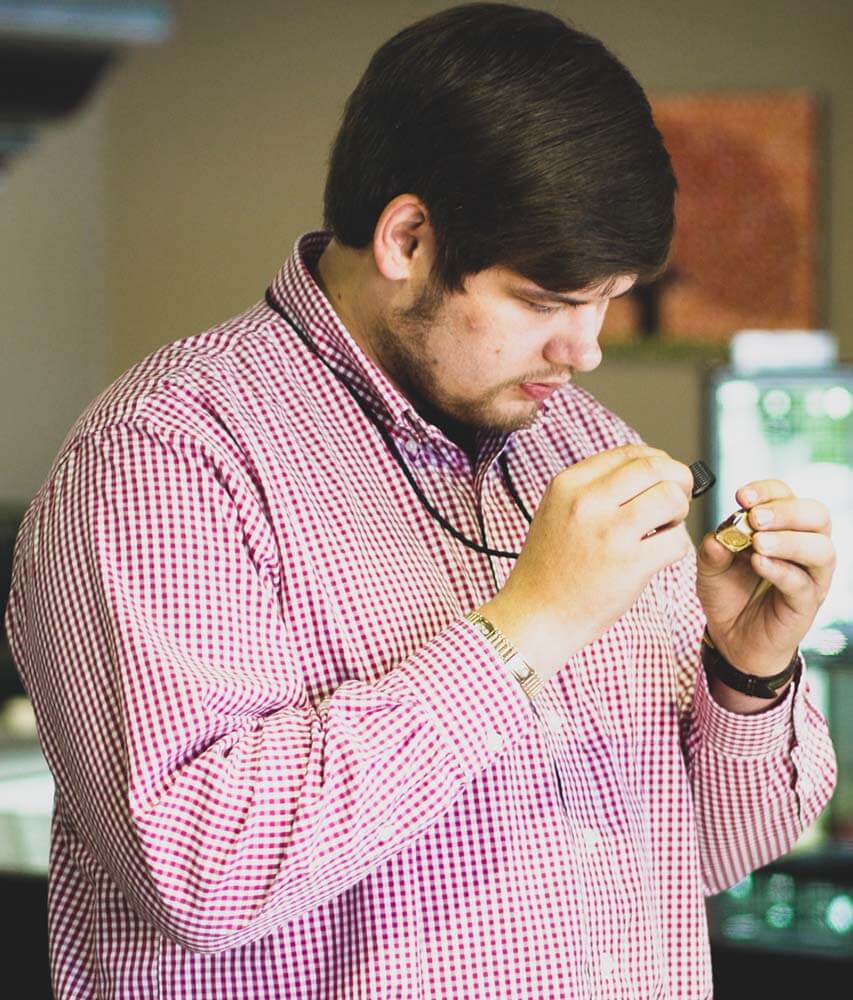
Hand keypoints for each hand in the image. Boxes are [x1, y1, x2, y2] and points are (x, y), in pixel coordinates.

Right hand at [480, 443, 693, 681]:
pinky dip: (676, 547)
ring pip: (672, 498)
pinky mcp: (630, 564)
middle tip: (676, 501)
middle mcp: (587, 501)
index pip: (629, 452)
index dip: (656, 461)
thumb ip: (592, 489)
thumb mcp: (556, 513)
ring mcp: (609, 532)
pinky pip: (677, 540)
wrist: (535, 616)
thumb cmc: (549, 571)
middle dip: (677, 481)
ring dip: (678, 513)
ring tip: (663, 530)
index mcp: (568, 484)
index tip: (662, 476)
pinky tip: (658, 556)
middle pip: (655, 468)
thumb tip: (645, 472)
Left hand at [696, 480, 835, 675]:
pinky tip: (758, 564)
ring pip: (820, 548)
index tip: (741, 497)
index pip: (786, 495)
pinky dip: (781, 570)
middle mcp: (804, 546)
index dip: (767, 491)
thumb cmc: (728, 593)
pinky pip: (802, 583)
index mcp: (783, 527)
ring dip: (788, 540)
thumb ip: (713, 548)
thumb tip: (719, 535)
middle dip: (785, 511)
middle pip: (816, 515)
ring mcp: (810, 575)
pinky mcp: (807, 603)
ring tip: (757, 543)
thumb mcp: (710, 566)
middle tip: (754, 518)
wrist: (731, 637)